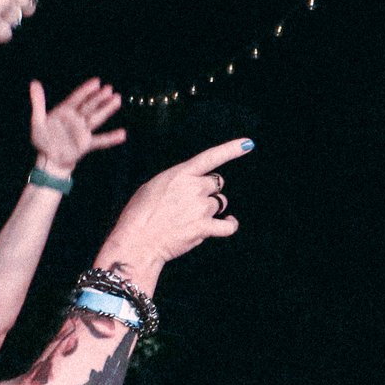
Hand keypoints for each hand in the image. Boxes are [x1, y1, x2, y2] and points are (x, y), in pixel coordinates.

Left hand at [29, 78, 125, 178]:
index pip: (77, 98)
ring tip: (117, 100)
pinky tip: (122, 134)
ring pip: (96, 118)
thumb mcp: (37, 121)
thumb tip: (34, 83)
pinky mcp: (86, 144)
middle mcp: (76, 119)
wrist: (49, 160)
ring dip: (106, 109)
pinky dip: (111, 138)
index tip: (97, 82)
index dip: (86, 90)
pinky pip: (100, 140)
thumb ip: (38, 102)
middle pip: (90, 106)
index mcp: (65, 112)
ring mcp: (82, 131)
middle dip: (99, 98)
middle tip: (109, 89)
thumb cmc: (42, 140)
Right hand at [105, 138, 251, 267]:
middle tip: (192, 202)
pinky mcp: (204, 228)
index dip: (231, 149)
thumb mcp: (154, 186)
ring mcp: (200, 208)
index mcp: (180, 174)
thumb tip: (189, 184)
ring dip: (212, 209)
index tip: (247, 143)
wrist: (137, 241)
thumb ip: (176, 181)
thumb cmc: (140, 215)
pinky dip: (230, 224)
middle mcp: (194, 188)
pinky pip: (228, 226)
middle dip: (208, 191)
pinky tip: (228, 222)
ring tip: (192, 217)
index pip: (210, 157)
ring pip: (220, 203)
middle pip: (216, 183)